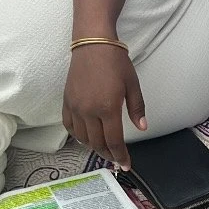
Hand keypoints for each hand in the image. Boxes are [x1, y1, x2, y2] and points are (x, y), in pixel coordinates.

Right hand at [62, 44, 146, 170]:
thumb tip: (142, 127)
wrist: (93, 44)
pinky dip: (78, 136)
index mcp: (108, 108)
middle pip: (97, 143)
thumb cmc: (116, 62)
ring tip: (104, 149)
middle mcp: (89, 111)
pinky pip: (69, 126)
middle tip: (116, 159)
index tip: (125, 164)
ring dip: (93, 147)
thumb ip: (136, 108)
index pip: (113, 141)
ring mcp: (75, 107)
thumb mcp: (132, 85)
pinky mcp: (66, 102)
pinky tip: (86, 136)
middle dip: (108, 155)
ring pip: (82, 138)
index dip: (120, 156)